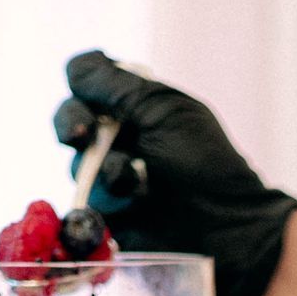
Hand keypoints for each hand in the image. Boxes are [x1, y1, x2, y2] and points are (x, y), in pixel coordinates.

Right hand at [53, 52, 296, 295]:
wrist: (226, 226)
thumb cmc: (205, 165)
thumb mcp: (164, 112)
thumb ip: (118, 86)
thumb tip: (75, 69)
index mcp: (136, 105)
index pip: (88, 81)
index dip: (84, 86)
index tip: (90, 92)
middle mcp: (120, 138)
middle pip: (70, 118)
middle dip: (71, 122)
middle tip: (80, 133)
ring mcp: (112, 177)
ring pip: (77, 163)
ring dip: (104, 167)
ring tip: (135, 180)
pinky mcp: (110, 216)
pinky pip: (85, 203)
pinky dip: (106, 198)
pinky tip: (131, 200)